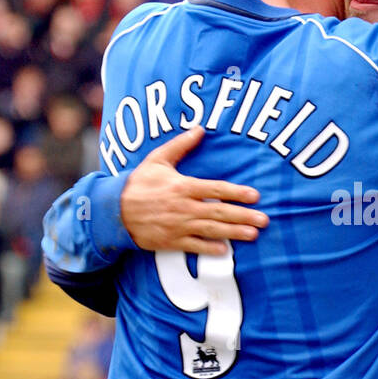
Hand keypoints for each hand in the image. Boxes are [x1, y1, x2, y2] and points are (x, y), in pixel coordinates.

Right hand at [119, 127, 267, 254]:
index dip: (236, 193)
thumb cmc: (138, 183)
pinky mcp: (171, 241)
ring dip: (234, 233)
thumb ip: (180, 145)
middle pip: (219, 211)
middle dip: (243, 216)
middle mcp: (183, 207)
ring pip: (212, 230)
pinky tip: (225, 250)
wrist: (113, 210)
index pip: (216, 189)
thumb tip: (200, 128)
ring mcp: (178, 225)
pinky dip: (209, 248)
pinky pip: (194, 246)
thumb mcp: (158, 159)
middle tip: (264, 220)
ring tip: (253, 234)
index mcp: (182, 186)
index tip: (255, 196)